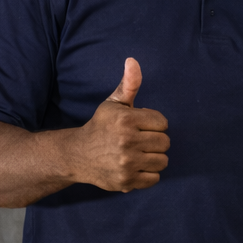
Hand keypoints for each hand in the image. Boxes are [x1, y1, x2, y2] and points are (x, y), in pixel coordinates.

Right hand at [70, 58, 169, 192]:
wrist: (78, 155)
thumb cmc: (101, 127)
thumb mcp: (113, 104)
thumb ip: (128, 84)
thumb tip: (132, 61)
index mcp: (125, 120)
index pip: (162, 123)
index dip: (154, 124)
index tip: (140, 126)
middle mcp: (126, 142)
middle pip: (165, 143)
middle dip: (155, 141)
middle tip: (139, 141)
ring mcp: (127, 163)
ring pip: (162, 161)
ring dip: (153, 158)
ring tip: (138, 154)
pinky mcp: (127, 181)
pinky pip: (154, 179)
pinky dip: (148, 174)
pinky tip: (135, 167)